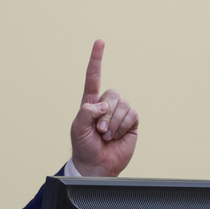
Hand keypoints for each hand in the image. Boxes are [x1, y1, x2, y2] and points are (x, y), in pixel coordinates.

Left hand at [70, 40, 136, 177]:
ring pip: (122, 104)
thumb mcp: (77, 128)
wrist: (96, 166)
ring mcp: (120, 113)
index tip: (100, 42)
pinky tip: (117, 136)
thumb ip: (86, 112)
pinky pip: (132, 114)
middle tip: (99, 131)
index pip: (94, 77)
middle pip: (112, 93)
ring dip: (113, 123)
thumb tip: (104, 105)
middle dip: (105, 114)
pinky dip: (123, 126)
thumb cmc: (84, 147)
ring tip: (107, 136)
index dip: (96, 59)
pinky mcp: (131, 123)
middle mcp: (107, 105)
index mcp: (91, 103)